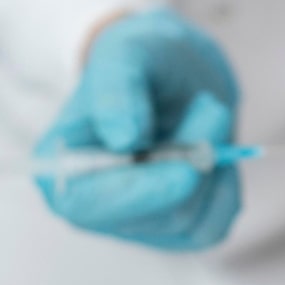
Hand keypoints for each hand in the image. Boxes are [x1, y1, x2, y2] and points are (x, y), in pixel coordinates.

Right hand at [34, 8, 241, 250]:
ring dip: (213, 164)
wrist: (173, 73)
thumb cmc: (138, 61)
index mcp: (58, 172)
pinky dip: (226, 185)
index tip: (187, 168)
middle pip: (153, 217)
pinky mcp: (174, 230)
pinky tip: (216, 149)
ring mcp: (135, 224)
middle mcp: (93, 209)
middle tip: (211, 107)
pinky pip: (213, 225)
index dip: (140, 192)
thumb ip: (116, 89)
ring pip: (189, 221)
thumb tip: (123, 139)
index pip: (88, 207)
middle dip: (192, 164)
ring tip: (206, 113)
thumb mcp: (123, 54)